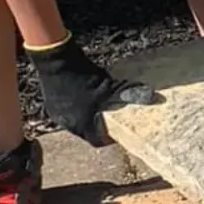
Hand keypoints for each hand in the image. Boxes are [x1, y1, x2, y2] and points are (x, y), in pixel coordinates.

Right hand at [27, 35, 155, 142]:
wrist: (56, 62)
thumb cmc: (83, 77)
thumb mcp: (109, 86)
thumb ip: (129, 93)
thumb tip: (152, 96)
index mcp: (82, 125)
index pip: (96, 142)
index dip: (108, 140)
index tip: (117, 134)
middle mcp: (68, 124)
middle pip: (86, 133)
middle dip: (98, 128)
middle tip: (109, 119)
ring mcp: (57, 115)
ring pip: (75, 123)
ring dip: (86, 118)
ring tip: (97, 108)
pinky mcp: (50, 105)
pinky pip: (66, 113)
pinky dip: (76, 110)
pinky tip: (83, 98)